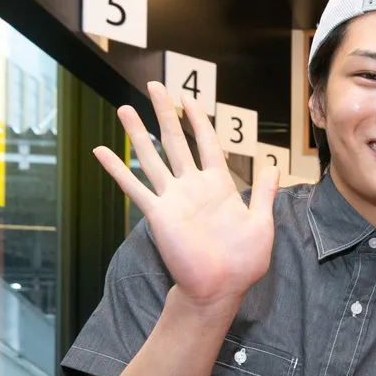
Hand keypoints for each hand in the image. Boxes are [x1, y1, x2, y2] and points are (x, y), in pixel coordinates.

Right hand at [92, 82, 278, 316]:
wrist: (220, 289)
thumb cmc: (243, 262)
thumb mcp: (261, 223)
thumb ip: (263, 193)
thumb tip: (273, 166)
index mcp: (219, 186)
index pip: (207, 144)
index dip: (199, 120)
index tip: (189, 99)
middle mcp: (193, 187)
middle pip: (177, 141)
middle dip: (165, 113)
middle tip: (155, 86)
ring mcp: (173, 198)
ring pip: (152, 157)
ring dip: (138, 133)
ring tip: (124, 108)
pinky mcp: (158, 213)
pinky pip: (134, 187)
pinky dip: (117, 169)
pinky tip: (102, 150)